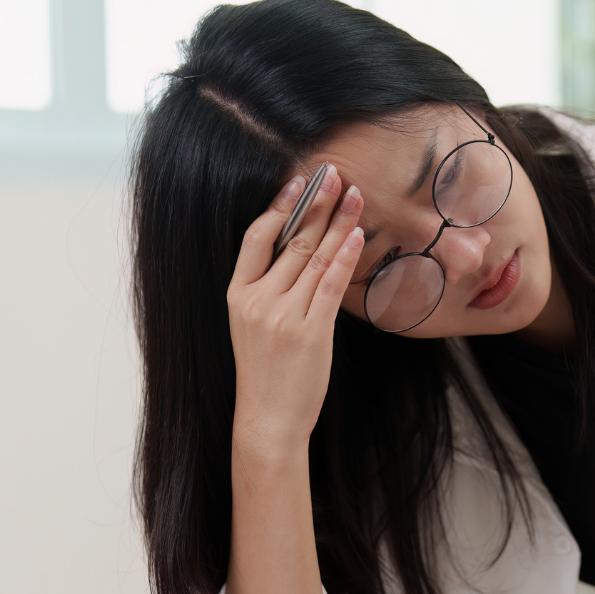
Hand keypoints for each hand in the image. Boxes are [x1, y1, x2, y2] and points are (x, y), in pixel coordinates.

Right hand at [227, 164, 364, 456]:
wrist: (268, 419)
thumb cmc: (266, 373)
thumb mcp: (253, 325)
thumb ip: (270, 289)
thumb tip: (301, 249)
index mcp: (237, 295)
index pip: (256, 237)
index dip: (279, 205)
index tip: (299, 181)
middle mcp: (258, 301)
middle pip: (293, 241)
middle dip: (318, 205)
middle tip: (336, 175)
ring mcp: (283, 316)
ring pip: (315, 258)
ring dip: (339, 224)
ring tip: (355, 197)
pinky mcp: (310, 332)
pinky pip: (330, 286)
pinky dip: (344, 258)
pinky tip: (357, 236)